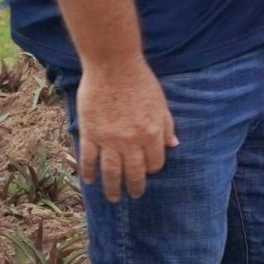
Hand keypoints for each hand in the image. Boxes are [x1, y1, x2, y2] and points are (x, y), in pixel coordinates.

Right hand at [77, 60, 177, 201]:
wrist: (112, 65)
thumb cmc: (140, 81)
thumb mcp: (160, 103)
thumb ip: (166, 126)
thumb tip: (173, 145)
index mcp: (152, 134)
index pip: (155, 163)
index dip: (152, 168)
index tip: (147, 169)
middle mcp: (132, 142)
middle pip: (134, 173)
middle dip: (134, 187)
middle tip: (132, 196)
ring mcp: (109, 140)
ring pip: (111, 172)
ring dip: (112, 189)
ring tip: (113, 198)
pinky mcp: (91, 134)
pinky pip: (89, 159)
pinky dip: (89, 172)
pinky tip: (90, 180)